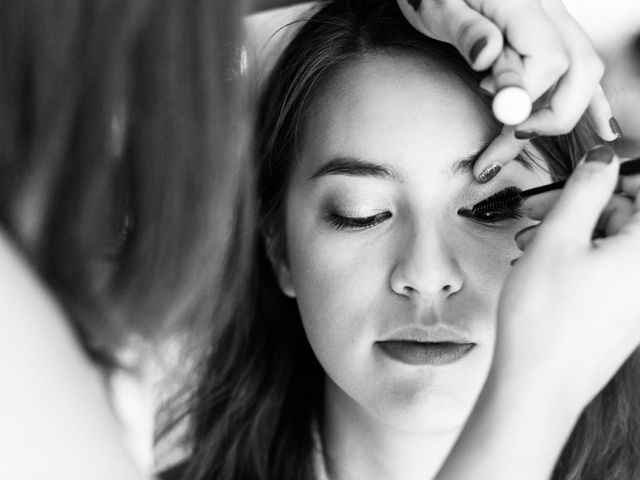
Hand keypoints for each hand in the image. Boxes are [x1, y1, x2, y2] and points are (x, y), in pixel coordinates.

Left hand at [396, 0, 620, 182]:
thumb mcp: (438, 8)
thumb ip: (466, 31)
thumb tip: (489, 57)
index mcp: (523, 3)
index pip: (549, 60)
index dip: (525, 96)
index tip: (492, 104)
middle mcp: (549, 11)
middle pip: (580, 70)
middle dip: (550, 116)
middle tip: (508, 137)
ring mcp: (553, 24)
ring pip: (580, 77)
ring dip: (553, 119)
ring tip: (508, 148)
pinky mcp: (547, 37)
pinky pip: (578, 71)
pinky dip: (590, 103)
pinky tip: (602, 130)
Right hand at [496, 145, 639, 408]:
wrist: (538, 385)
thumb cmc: (546, 315)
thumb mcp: (558, 237)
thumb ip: (586, 189)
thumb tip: (604, 158)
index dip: (615, 175)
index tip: (583, 173)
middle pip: (628, 219)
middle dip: (582, 207)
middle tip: (537, 210)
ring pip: (612, 245)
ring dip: (573, 234)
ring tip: (529, 243)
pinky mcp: (625, 315)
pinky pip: (609, 272)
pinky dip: (578, 260)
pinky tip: (542, 264)